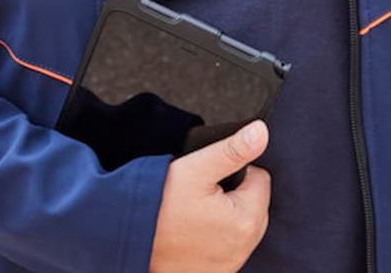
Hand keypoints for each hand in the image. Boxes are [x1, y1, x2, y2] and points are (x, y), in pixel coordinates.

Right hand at [149, 120, 271, 272]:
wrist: (129, 238)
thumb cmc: (159, 205)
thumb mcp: (195, 168)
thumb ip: (233, 149)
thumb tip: (261, 132)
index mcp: (247, 219)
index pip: (260, 178)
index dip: (234, 170)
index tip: (208, 179)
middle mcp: (245, 247)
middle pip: (252, 203)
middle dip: (232, 194)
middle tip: (199, 195)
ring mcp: (231, 263)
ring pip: (240, 224)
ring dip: (224, 216)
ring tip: (194, 212)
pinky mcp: (218, 272)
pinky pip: (227, 245)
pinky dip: (215, 237)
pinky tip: (193, 232)